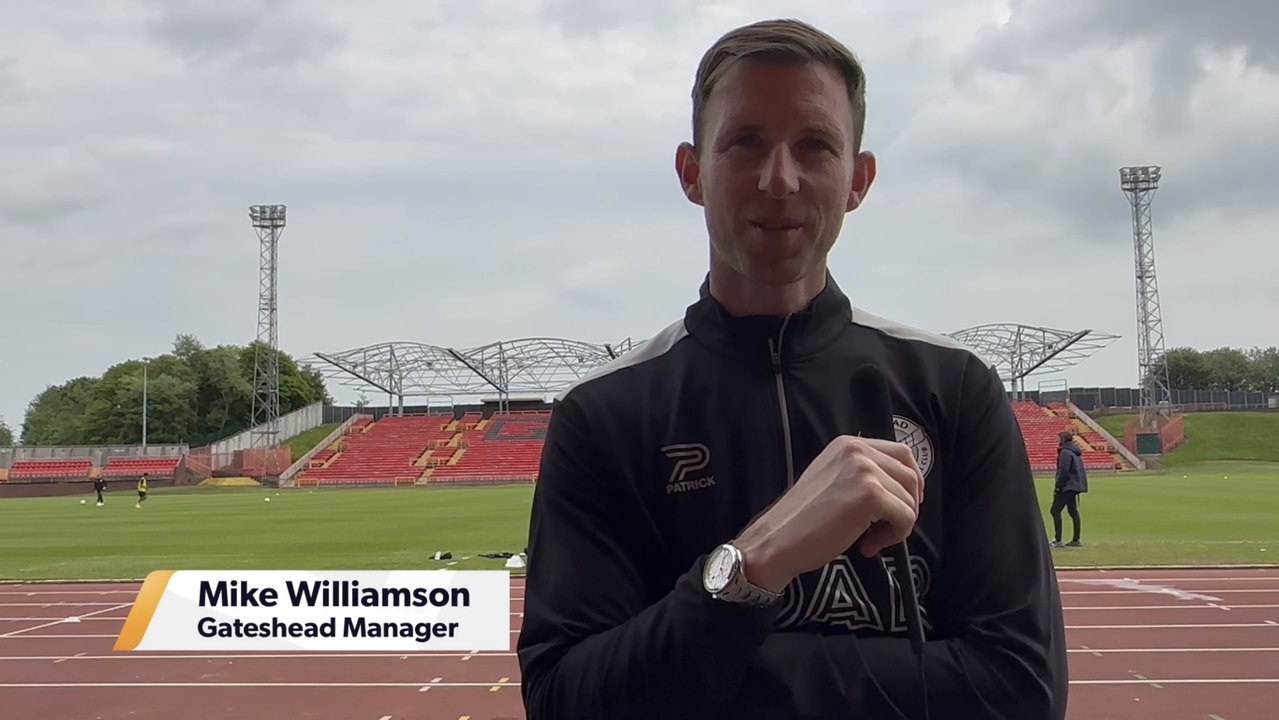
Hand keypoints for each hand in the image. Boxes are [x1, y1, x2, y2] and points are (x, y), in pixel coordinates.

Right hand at [733, 435, 923, 593]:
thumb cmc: (803, 519)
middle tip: (888, 527)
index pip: (902, 454)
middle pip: (911, 476)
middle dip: (908, 506)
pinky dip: (894, 536)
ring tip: (869, 539)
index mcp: (849, 444)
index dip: (911, 482)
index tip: (904, 503)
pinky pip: (906, 518)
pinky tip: (868, 545)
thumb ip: (862, 474)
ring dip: (897, 526)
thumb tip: (901, 488)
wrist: (779, 540)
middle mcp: (858, 450)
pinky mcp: (871, 495)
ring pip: (910, 500)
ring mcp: (865, 471)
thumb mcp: (833, 479)